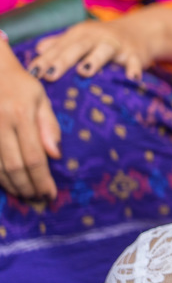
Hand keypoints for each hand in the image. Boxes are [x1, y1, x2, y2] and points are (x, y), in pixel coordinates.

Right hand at [0, 40, 60, 198]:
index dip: (42, 179)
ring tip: (24, 194)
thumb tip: (56, 155)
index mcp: (21, 114)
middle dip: (28, 187)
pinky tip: (6, 183)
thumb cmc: (18, 83)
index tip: (50, 194)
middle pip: (14, 166)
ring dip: (11, 186)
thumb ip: (49, 126)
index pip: (35, 156)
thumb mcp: (40, 98)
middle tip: (38, 198)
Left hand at [29, 5, 171, 80]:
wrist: (141, 31)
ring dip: (94, 60)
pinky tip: (131, 78)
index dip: (45, 59)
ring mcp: (117, 44)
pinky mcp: (136, 54)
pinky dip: (133, 69)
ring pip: (104, 51)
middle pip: (77, 47)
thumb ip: (61, 43)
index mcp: (81, 34)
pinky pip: (134, 62)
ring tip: (84, 71)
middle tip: (50, 74)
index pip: (60, 47)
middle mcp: (97, 37)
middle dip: (63, 60)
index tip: (32, 72)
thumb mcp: (82, 37)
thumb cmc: (105, 39)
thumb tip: (38, 48)